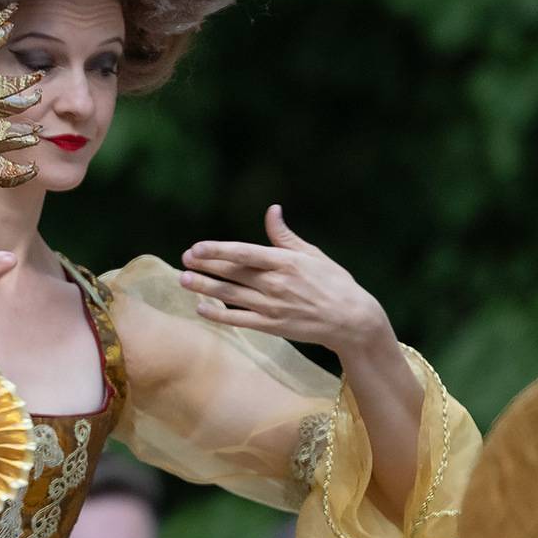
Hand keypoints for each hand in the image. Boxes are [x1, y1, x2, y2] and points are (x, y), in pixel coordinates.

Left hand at [178, 205, 393, 356]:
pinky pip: (241, 320)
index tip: (196, 248)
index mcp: (285, 262)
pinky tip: (202, 309)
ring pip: (231, 296)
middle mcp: (276, 284)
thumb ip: (285, 236)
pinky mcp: (274, 326)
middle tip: (184, 261)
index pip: (244, 253)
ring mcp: (273, 307)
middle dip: (205, 267)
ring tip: (184, 280)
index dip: (217, 250)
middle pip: (233, 274)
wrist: (353, 321)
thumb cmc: (334, 283)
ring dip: (205, 288)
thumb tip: (272, 210)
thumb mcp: (312, 255)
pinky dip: (220, 316)